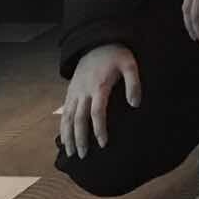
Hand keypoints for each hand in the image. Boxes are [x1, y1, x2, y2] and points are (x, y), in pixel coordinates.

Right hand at [59, 43, 140, 159]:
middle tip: (83, 156)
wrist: (97, 42)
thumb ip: (134, 84)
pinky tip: (64, 139)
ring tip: (71, 153)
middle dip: (80, 139)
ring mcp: (74, 92)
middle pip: (79, 119)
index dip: (99, 129)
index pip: (97, 112)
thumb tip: (135, 104)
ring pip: (68, 118)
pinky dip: (62, 127)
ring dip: (68, 136)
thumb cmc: (117, 55)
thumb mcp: (130, 64)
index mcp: (99, 86)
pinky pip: (64, 112)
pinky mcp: (70, 92)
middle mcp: (83, 91)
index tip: (104, 144)